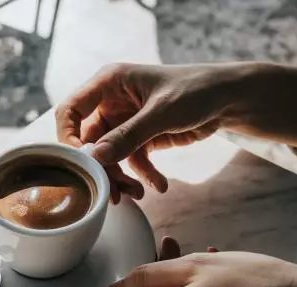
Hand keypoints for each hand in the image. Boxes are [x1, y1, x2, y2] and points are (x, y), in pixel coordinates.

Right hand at [56, 63, 236, 197]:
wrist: (228, 98)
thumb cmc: (196, 90)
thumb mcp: (162, 112)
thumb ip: (128, 135)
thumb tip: (96, 158)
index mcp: (108, 84)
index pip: (70, 110)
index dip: (68, 137)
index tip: (81, 162)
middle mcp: (110, 102)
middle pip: (88, 140)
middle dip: (100, 166)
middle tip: (111, 190)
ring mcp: (123, 121)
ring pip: (108, 155)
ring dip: (120, 176)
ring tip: (136, 193)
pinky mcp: (138, 137)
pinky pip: (129, 161)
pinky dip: (141, 175)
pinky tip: (159, 185)